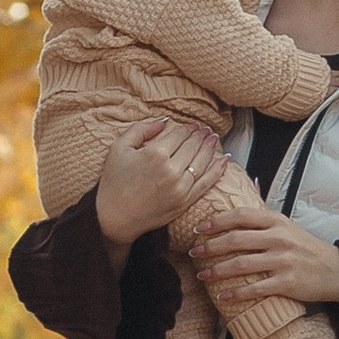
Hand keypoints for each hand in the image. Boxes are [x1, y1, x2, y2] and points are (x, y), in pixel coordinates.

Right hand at [94, 114, 230, 254]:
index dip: (188, 127)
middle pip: (193, 145)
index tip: (192, 125)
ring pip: (202, 161)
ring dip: (210, 147)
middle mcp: (171, 169)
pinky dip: (218, 169)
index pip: (180, 134)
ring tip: (214, 138)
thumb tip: (165, 121)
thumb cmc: (113, 181)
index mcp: (155, 153)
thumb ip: (141, 128)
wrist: (114, 217)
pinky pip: (207, 182)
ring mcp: (180, 187)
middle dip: (201, 135)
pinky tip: (224, 159)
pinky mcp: (185, 201)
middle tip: (206, 130)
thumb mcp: (119, 147)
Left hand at [189, 212, 338, 313]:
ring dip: (217, 270)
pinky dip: (237, 293)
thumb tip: (232, 218)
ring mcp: (283, 260)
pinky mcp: (287, 282)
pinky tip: (223, 296)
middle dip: (211, 246)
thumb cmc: (307, 248)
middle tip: (194, 252)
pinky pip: (255, 288)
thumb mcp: (288, 228)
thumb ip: (263, 223)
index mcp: (277, 221)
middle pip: (236, 239)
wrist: (336, 270)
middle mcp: (279, 238)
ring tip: (203, 275)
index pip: (241, 216)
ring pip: (242, 264)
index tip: (199, 228)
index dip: (217, 221)